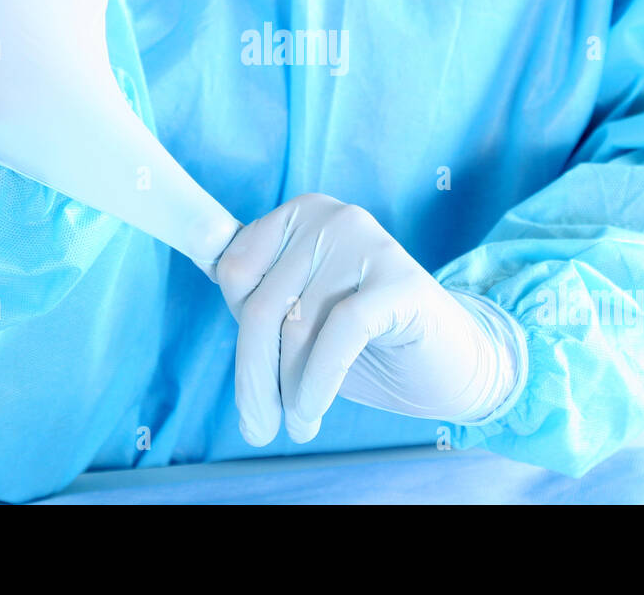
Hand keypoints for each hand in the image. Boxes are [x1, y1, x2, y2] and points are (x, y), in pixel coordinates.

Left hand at [216, 194, 521, 444]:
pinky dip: (318, 381)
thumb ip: (253, 284)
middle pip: (262, 304)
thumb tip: (193, 244)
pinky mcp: (400, 278)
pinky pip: (337, 334)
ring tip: (299, 422)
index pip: (234, 271)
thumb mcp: (298, 310)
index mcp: (298, 214)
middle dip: (255, 375)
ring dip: (290, 388)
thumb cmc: (363, 340)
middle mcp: (330, 216)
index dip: (242, 331)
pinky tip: (313, 410)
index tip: (256, 377)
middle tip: (258, 428)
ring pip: (296, 325)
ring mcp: (367, 242)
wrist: (450, 361)